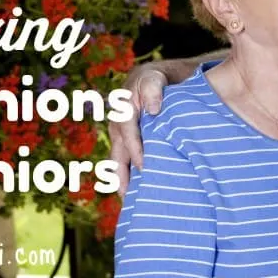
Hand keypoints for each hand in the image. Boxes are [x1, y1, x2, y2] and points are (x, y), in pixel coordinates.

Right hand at [109, 65, 167, 195]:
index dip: (135, 150)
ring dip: (122, 177)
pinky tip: (135, 189)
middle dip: (120, 173)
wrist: (160, 78)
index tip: (145, 167)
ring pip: (118, 158)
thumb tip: (152, 110)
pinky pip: (124, 158)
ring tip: (129, 199)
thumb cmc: (159, 79)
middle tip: (128, 195)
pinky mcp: (127, 139)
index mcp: (123, 108)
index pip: (127, 132)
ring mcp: (121, 132)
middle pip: (117, 151)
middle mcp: (118, 122)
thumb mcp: (156, 79)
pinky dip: (128, 173)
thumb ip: (153, 90)